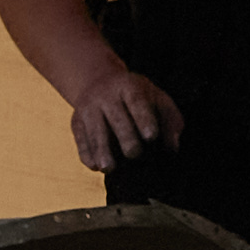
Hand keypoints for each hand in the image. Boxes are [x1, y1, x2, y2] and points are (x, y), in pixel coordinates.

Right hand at [61, 47, 180, 170]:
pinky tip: (95, 166)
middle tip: (134, 154)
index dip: (143, 118)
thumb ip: (170, 120)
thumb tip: (173, 148)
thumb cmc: (136, 97)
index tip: (152, 137)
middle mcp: (105, 95)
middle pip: (115, 117)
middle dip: (124, 137)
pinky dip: (86, 153)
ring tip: (108, 168)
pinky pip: (80, 139)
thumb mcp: (156, 99)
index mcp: (128, 86)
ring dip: (101, 150)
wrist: (97, 82)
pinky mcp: (76, 122)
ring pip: (94, 130)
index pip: (136, 101)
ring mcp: (88, 109)